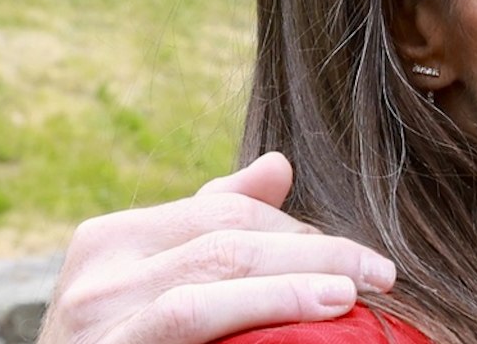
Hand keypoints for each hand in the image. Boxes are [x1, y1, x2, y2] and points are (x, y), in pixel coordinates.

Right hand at [36, 153, 395, 343]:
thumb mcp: (157, 288)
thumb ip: (210, 232)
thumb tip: (279, 164)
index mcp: (110, 239)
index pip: (223, 210)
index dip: (297, 226)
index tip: (351, 254)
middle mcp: (99, 265)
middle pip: (231, 232)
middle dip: (316, 246)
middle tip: (378, 270)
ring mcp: (98, 310)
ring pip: (224, 263)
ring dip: (308, 269)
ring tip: (365, 284)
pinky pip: (196, 311)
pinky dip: (271, 299)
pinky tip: (325, 303)